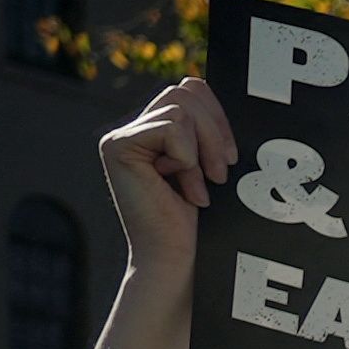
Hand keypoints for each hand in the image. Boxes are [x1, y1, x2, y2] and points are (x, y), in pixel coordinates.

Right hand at [96, 78, 232, 279]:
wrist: (179, 259)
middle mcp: (135, 128)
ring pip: (179, 106)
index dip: (218, 116)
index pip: (191, 88)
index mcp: (158, 130)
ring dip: (202, 149)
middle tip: (221, 173)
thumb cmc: (202, 223)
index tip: (230, 158)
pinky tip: (183, 189)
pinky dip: (187, 158)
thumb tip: (223, 93)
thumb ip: (209, 132)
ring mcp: (122, 136)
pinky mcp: (118, 146)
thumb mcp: (213, 167)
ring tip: (202, 184)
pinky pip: (171, 128)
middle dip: (216, 131)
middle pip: (186, 90)